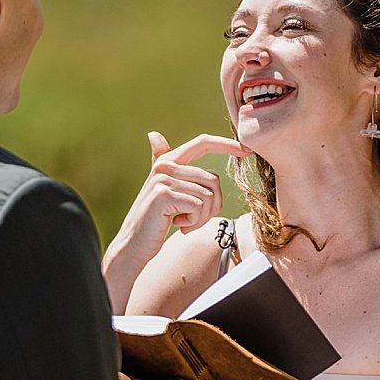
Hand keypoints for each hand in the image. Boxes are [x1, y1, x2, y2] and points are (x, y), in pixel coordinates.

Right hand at [107, 132, 247, 274]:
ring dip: (203, 217)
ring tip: (184, 222)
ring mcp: (164, 179)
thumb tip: (154, 135)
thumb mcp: (162, 190)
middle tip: (194, 220)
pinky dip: (195, 222)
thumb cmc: (153, 220)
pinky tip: (178, 225)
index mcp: (167, 161)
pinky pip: (199, 206)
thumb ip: (163, 165)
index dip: (226, 144)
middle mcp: (164, 166)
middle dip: (212, 206)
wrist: (133, 244)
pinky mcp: (165, 194)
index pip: (202, 143)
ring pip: (209, 195)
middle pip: (213, 179)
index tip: (246, 150)